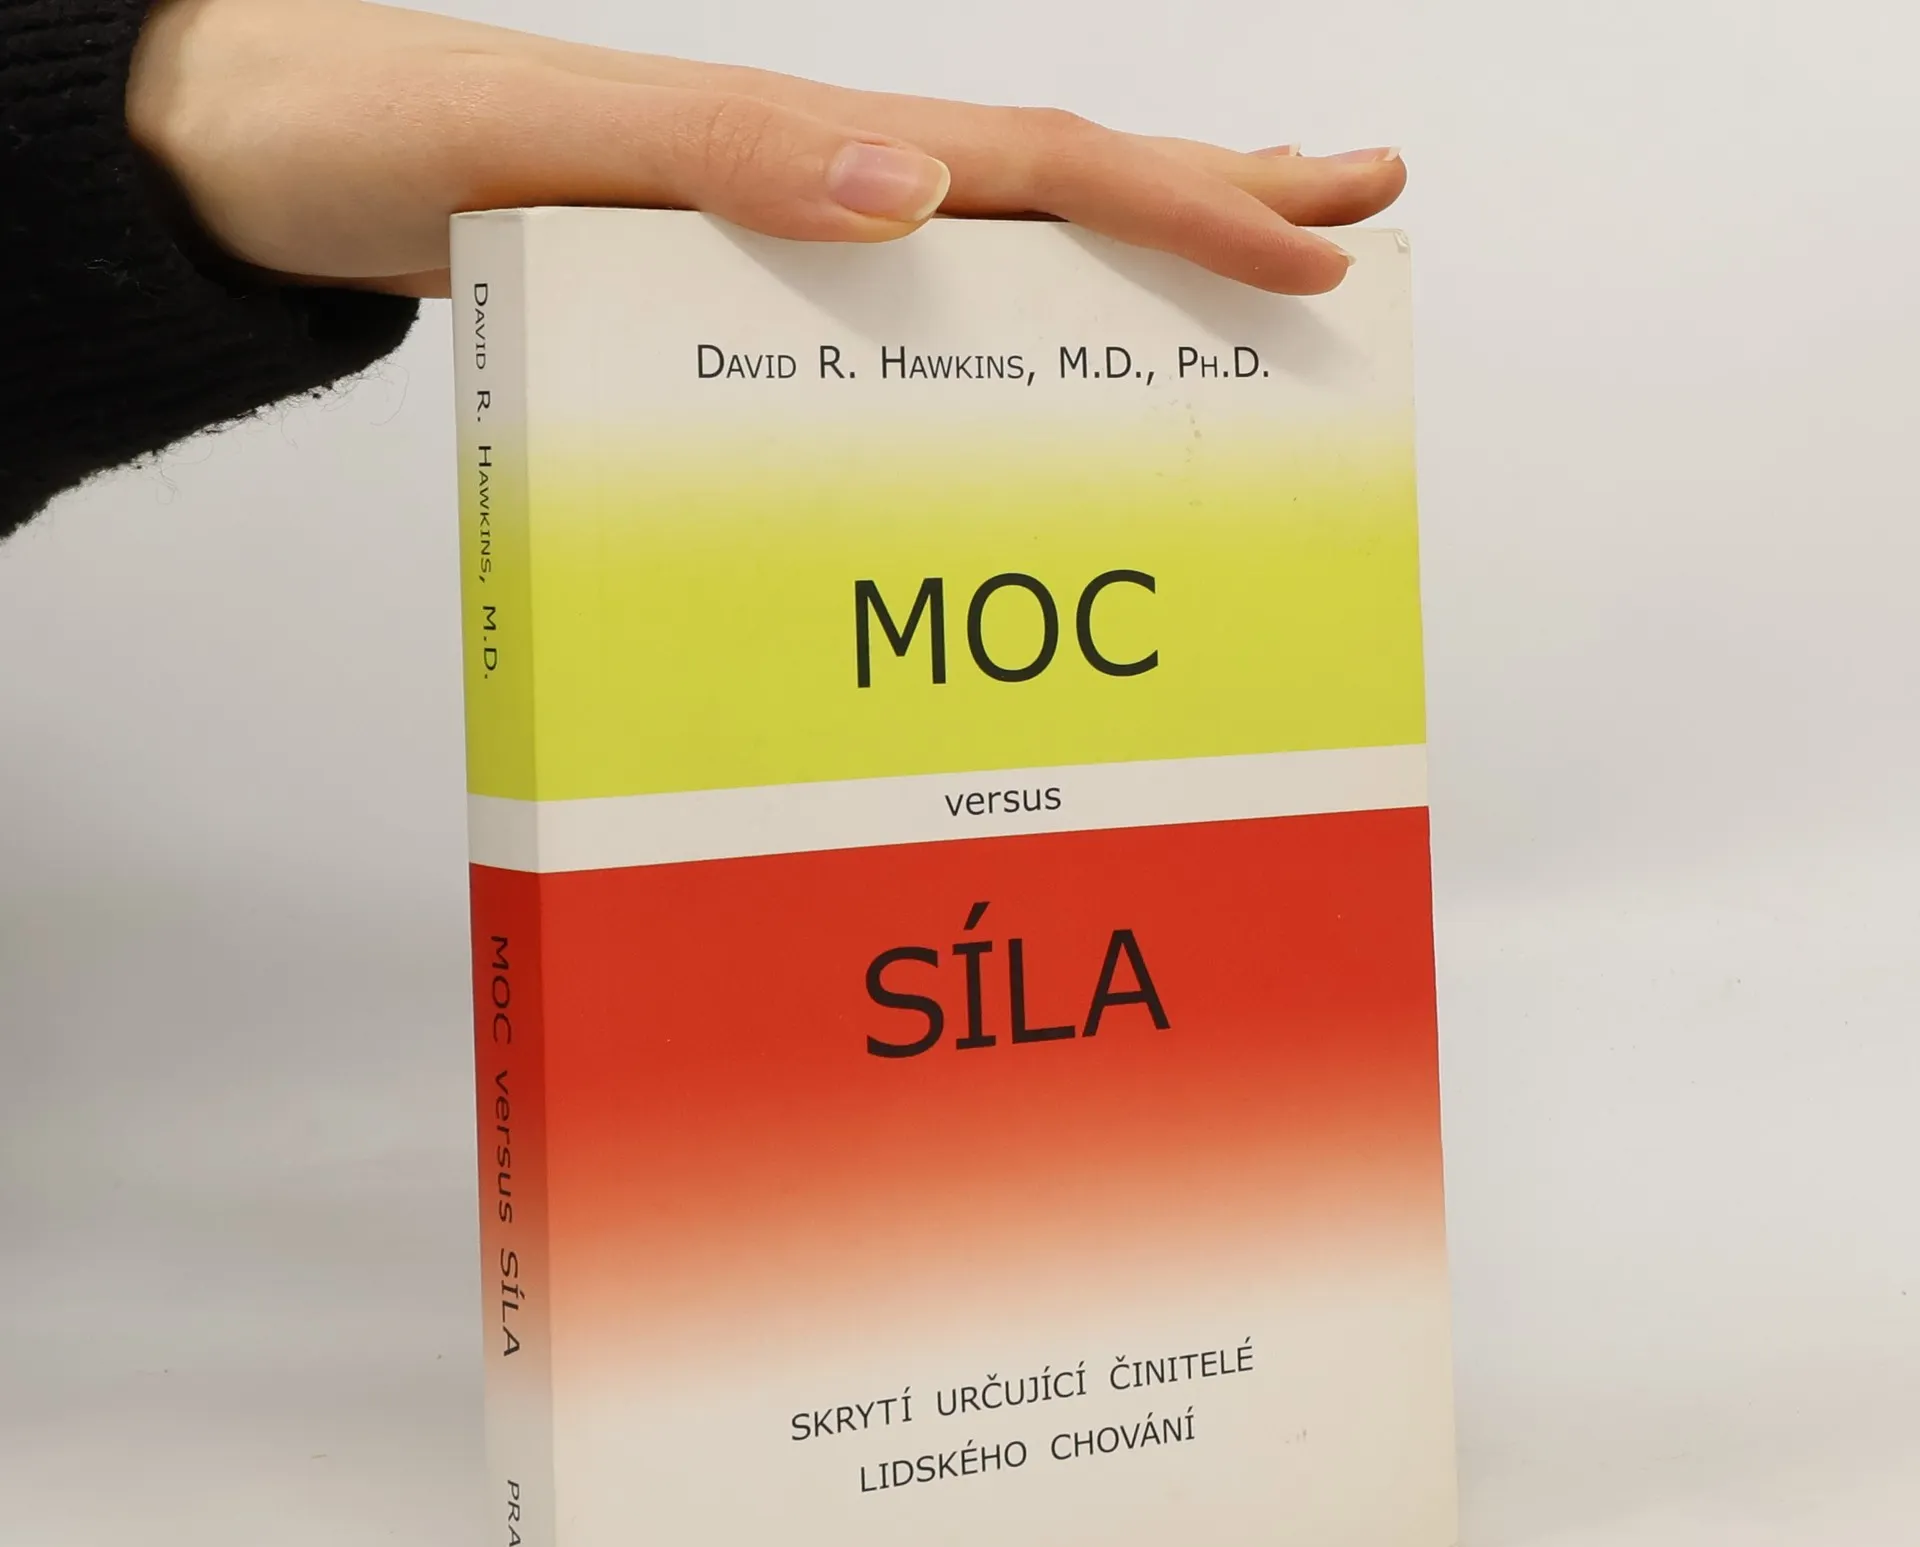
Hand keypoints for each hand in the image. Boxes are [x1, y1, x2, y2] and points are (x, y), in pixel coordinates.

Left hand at [128, 0, 1406, 298]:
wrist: (265, 161)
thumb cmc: (377, 138)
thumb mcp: (543, 137)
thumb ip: (724, 154)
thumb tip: (915, 186)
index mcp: (801, 140)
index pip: (1037, 168)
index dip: (1185, 209)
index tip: (1314, 244)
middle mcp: (816, 180)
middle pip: (1056, 185)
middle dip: (1215, 199)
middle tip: (1357, 219)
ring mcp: (783, 235)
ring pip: (996, 244)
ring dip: (1129, 261)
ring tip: (1245, 273)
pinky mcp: (734, 294)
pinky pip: (900, 314)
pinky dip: (994, 331)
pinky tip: (1024, 367)